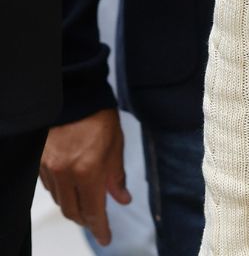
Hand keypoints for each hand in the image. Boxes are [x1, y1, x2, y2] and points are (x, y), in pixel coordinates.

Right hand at [39, 108, 131, 245]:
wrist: (75, 96)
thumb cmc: (99, 116)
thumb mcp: (116, 145)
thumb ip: (117, 176)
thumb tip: (122, 199)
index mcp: (87, 170)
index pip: (93, 210)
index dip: (100, 227)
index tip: (106, 237)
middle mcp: (65, 174)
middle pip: (73, 211)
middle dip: (86, 220)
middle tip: (98, 222)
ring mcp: (49, 169)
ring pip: (60, 201)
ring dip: (74, 207)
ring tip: (87, 205)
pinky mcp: (39, 163)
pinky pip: (50, 188)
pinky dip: (62, 193)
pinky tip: (72, 189)